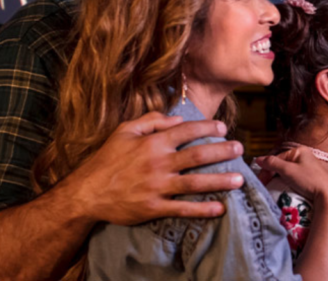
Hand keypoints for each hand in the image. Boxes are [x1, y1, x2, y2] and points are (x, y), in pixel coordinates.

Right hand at [64, 111, 244, 224]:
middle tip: (240, 149)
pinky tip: (220, 208)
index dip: (208, 127)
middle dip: (222, 151)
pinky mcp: (154, 208)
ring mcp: (158, 187)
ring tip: (240, 178)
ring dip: (220, 180)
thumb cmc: (106, 159)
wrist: (87, 193)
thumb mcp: (124, 130)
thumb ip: (151, 120)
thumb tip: (177, 118)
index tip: (223, 127)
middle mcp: (159, 163)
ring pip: (196, 182)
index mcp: (153, 142)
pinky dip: (202, 209)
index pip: (187, 131)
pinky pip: (183, 209)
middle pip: (198, 155)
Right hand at [255, 148, 327, 204]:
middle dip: (271, 173)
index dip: (267, 169)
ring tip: (272, 187)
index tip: (261, 180)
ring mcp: (307, 167)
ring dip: (278, 179)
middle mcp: (304, 156)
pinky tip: (284, 188)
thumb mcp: (288, 170)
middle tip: (265, 184)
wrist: (327, 195)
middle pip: (281, 164)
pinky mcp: (309, 177)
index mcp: (299, 151)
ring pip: (286, 171)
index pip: (276, 157)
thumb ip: (272, 163)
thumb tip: (258, 159)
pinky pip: (293, 177)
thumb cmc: (310, 180)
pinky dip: (286, 182)